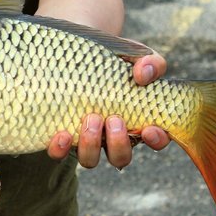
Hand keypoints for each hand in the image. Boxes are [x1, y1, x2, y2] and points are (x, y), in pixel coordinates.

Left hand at [46, 50, 170, 167]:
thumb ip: (149, 63)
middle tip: (114, 119)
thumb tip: (144, 75)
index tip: (150, 129)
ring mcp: (84, 139)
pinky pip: (59, 154)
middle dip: (119, 143)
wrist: (70, 55)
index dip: (156, 140)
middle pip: (120, 158)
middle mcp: (110, 137)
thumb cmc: (108, 60)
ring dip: (92, 145)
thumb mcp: (133, 56)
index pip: (154, 141)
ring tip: (91, 118)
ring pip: (91, 160)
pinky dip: (61, 149)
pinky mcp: (60, 137)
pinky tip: (62, 134)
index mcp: (135, 120)